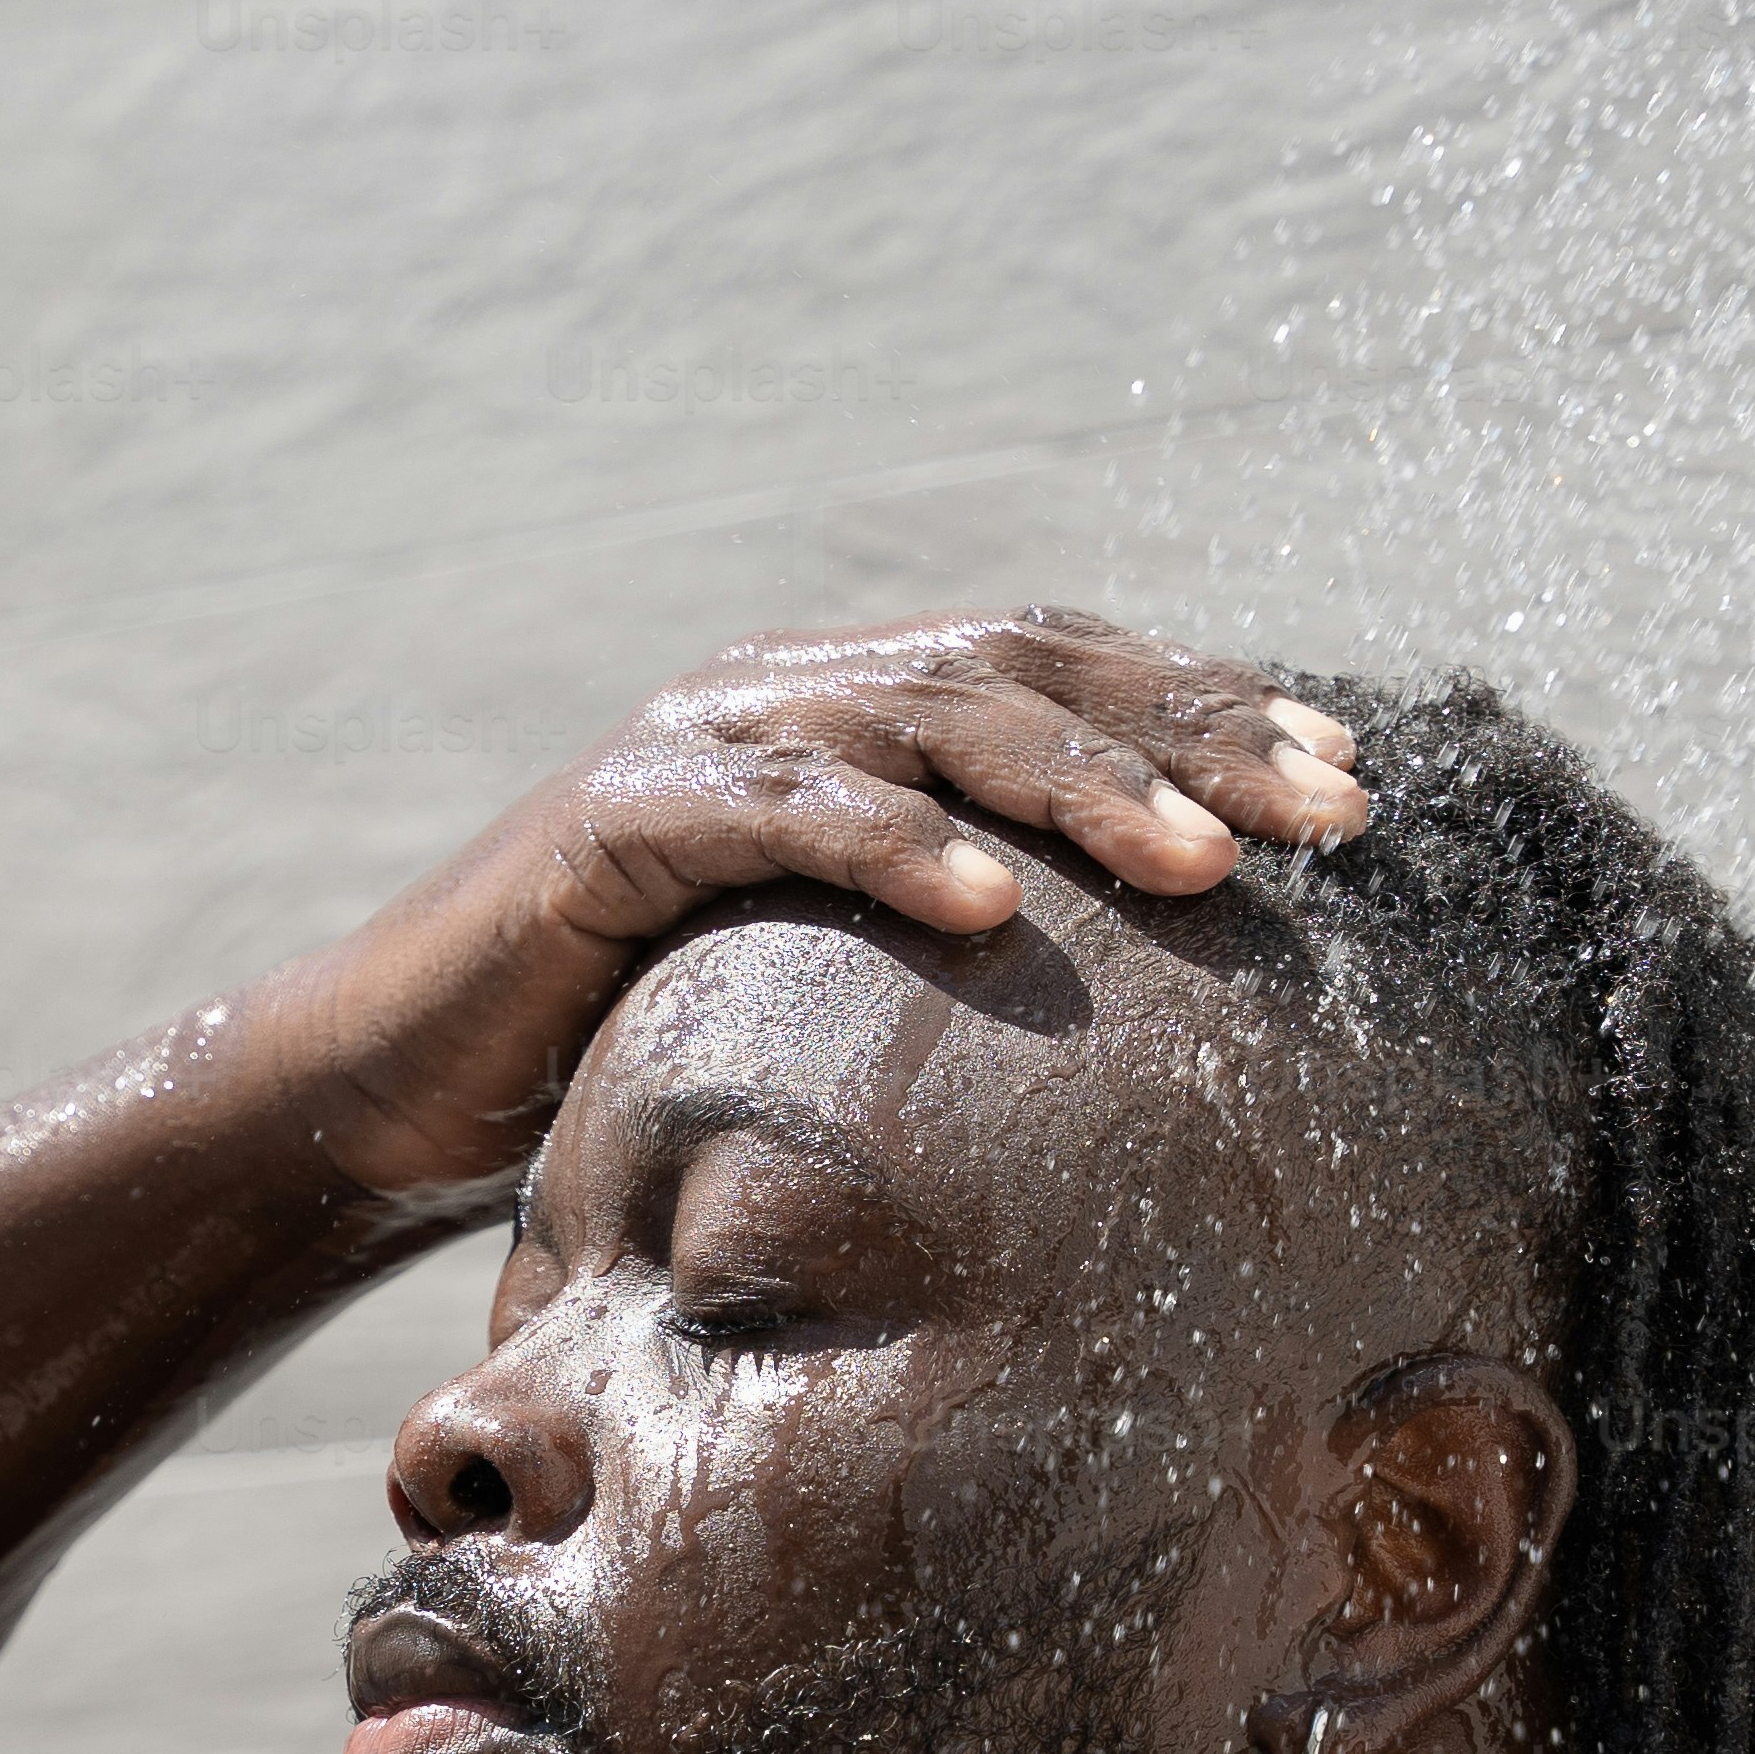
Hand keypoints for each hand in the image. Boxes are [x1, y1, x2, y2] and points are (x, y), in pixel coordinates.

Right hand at [265, 611, 1372, 1201]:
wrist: (401, 1083)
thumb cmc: (632, 1045)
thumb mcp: (833, 991)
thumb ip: (957, 960)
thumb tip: (1145, 1028)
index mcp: (858, 716)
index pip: (1066, 675)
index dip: (1210, 711)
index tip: (1353, 784)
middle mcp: (791, 693)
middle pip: (1028, 670)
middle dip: (1195, 734)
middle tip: (1331, 809)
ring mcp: (703, 738)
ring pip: (926, 720)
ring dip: (1083, 786)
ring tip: (1205, 865)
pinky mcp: (617, 816)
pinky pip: (778, 810)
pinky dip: (890, 847)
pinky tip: (991, 906)